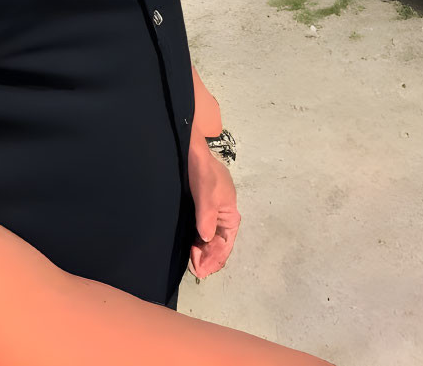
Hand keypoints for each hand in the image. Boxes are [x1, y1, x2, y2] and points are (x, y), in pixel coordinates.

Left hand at [186, 135, 240, 280]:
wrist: (191, 151)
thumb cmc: (202, 171)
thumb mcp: (206, 193)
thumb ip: (206, 216)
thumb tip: (206, 239)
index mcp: (230, 215)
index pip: (225, 244)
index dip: (214, 259)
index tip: (201, 270)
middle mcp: (224, 218)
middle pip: (218, 245)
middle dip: (209, 259)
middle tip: (195, 271)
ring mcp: (212, 215)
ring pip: (210, 240)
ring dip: (203, 253)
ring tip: (193, 265)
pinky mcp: (201, 210)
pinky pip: (202, 232)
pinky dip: (198, 243)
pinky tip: (191, 250)